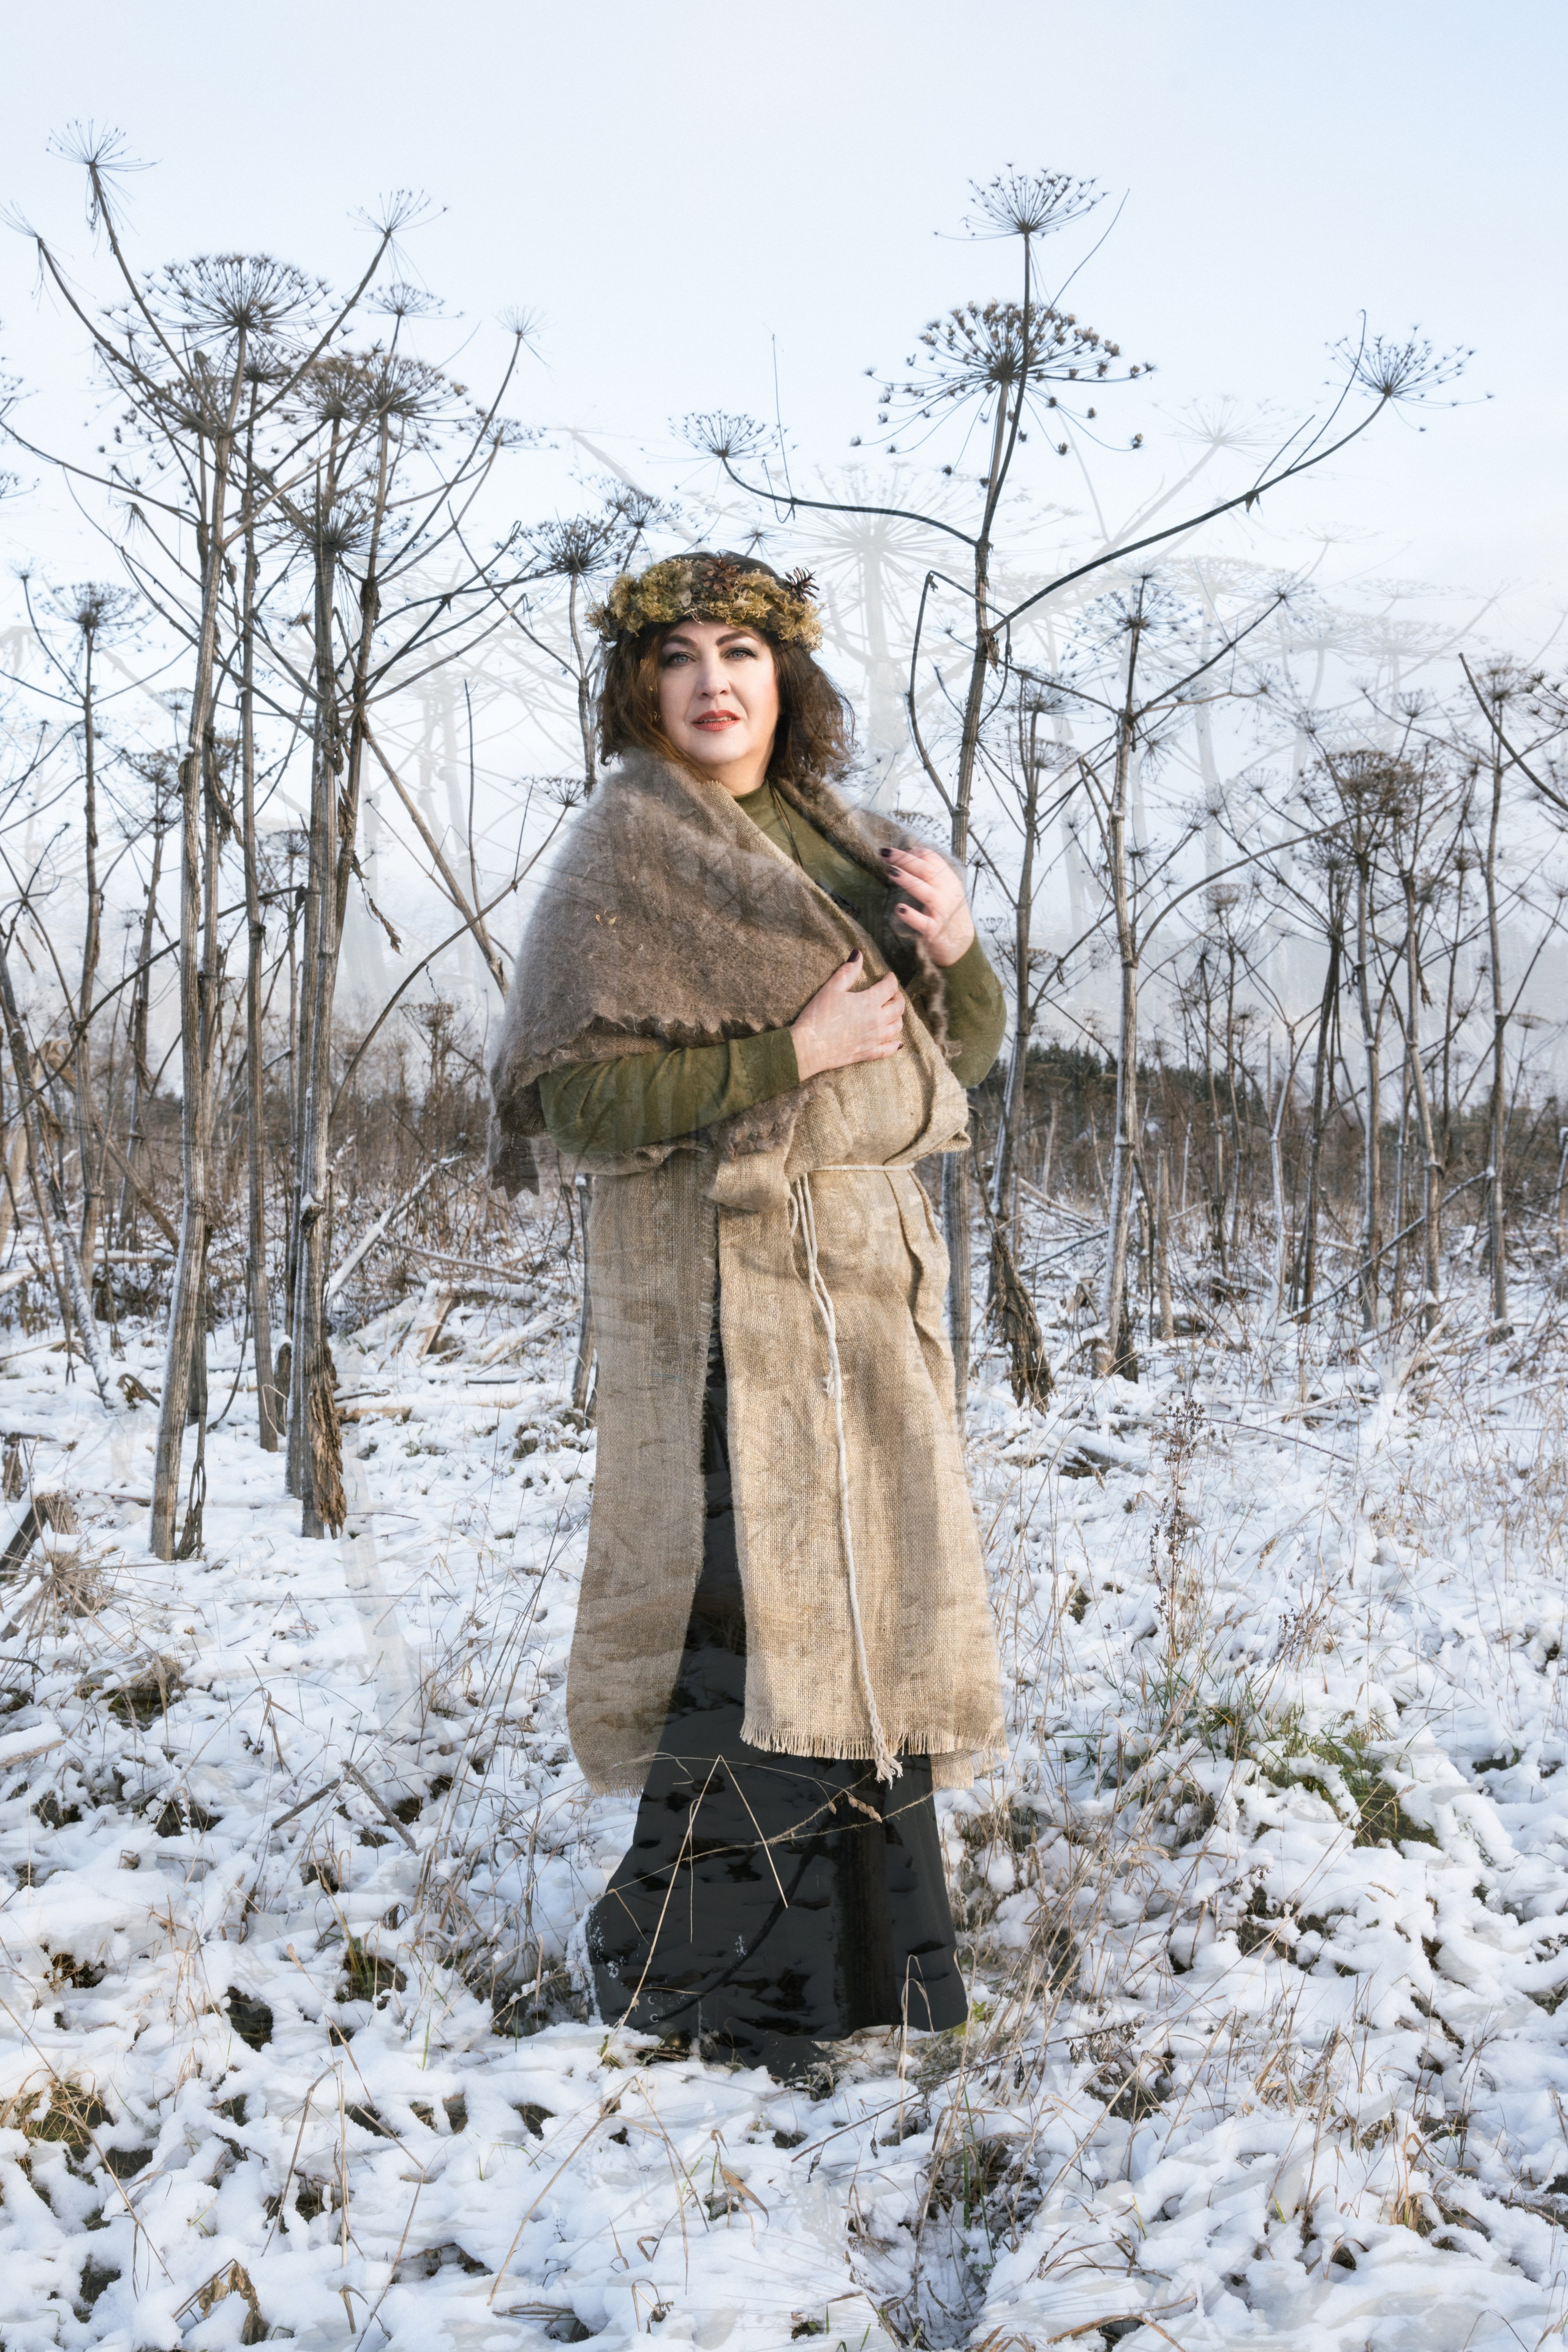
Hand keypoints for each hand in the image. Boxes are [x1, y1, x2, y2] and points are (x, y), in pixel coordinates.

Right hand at [791, 953, 905, 1079]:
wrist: (809, 1047)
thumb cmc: (818, 1016)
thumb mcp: (831, 989)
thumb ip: (847, 972)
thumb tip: (858, 954)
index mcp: (869, 1002)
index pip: (889, 987)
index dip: (891, 979)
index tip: (889, 976)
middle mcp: (877, 1020)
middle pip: (898, 1007)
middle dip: (898, 997)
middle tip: (892, 993)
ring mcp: (874, 1039)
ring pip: (897, 1026)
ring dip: (898, 1017)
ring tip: (892, 1012)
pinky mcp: (868, 1053)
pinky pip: (888, 1049)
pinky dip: (895, 1044)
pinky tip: (897, 1041)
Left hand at [880, 843, 975, 968]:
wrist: (962, 946)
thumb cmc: (948, 914)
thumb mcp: (945, 890)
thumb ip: (931, 874)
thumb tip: (909, 854)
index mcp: (948, 880)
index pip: (932, 859)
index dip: (912, 852)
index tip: (895, 852)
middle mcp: (947, 893)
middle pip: (926, 870)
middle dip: (904, 859)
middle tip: (884, 852)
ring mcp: (942, 912)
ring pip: (925, 892)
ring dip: (907, 880)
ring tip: (890, 871)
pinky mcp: (935, 931)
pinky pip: (923, 922)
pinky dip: (912, 915)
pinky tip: (899, 909)